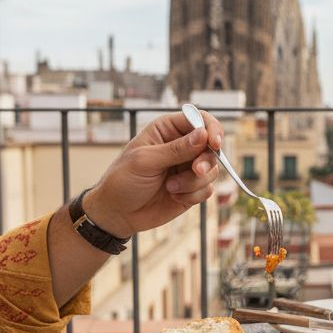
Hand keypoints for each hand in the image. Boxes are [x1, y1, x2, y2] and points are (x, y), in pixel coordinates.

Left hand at [82, 110, 223, 235]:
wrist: (118, 213)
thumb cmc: (124, 180)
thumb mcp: (145, 161)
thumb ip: (176, 149)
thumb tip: (203, 135)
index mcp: (168, 130)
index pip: (200, 119)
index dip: (211, 129)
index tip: (214, 144)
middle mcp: (182, 146)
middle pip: (212, 146)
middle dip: (206, 160)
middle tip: (195, 171)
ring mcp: (188, 168)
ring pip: (212, 170)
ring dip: (194, 182)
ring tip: (171, 188)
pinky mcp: (192, 189)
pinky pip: (207, 189)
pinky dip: (193, 195)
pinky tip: (174, 197)